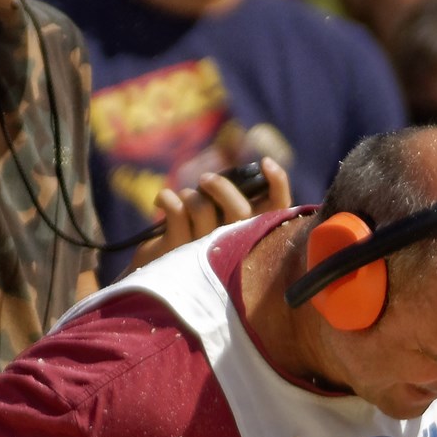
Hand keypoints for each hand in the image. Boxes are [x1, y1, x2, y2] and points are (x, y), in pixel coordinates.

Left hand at [132, 157, 291, 266]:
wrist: (157, 273)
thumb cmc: (190, 239)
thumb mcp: (213, 220)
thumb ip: (225, 203)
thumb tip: (224, 178)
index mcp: (251, 237)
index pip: (279, 211)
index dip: (278, 185)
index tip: (265, 162)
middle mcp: (235, 249)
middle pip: (241, 210)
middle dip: (222, 186)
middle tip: (205, 178)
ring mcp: (206, 253)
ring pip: (202, 207)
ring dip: (189, 194)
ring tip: (183, 198)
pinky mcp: (177, 251)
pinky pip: (176, 210)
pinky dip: (167, 198)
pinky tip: (163, 201)